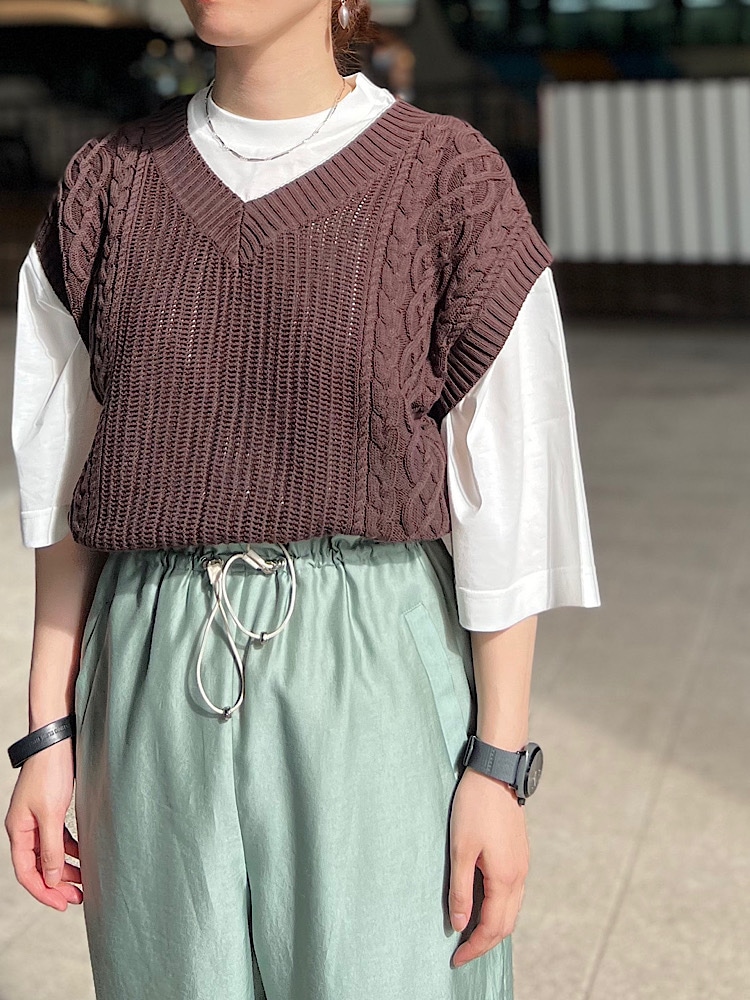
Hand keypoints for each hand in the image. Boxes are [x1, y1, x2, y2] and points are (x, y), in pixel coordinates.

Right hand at [5, 739, 82, 909]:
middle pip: (38, 866)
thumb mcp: (51, 813)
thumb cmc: (50, 773)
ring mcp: (37, 820)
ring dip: (65, 869)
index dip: (43, 892)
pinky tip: (83, 856)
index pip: (26, 872)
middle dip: (57, 884)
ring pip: (49, 853)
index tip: (62, 905)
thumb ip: (52, 848)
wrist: (56, 742)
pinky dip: (69, 850)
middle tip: (78, 898)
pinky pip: (58, 839)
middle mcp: (24, 828)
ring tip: (84, 882)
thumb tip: (52, 879)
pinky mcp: (50, 810)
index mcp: (18, 831)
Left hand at [448, 765, 528, 967]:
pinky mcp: (519, 853)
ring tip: (470, 933)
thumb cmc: (474, 807)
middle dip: (485, 943)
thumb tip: (459, 925)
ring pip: (512, 909)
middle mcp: (519, 876)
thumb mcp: (460, 849)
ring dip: (493, 926)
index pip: (492, 928)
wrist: (496, 771)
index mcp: (505, 878)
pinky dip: (499, 908)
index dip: (474, 948)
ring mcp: (522, 864)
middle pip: (506, 924)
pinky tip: (483, 904)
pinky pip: (513, 893)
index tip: (456, 961)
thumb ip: (461, 890)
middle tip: (461, 953)